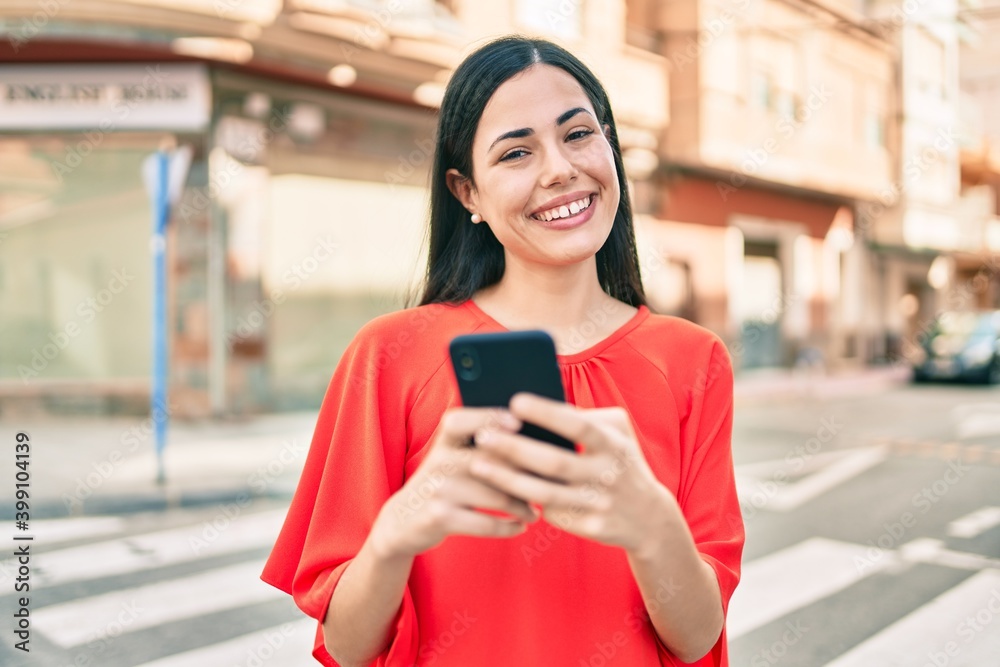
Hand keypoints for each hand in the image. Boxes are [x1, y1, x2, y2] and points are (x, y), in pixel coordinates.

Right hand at [370, 407, 539, 558]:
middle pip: (491, 461)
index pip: (462, 420)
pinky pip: (486, 523)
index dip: (489, 417)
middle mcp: (438, 462)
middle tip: (549, 482)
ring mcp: (438, 490)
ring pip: (495, 495)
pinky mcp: (440, 518)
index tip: (518, 423)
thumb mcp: (447, 460)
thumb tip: (532, 443)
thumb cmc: (441, 486)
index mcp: (442, 442)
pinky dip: (508, 527)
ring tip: (535, 511)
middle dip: (525, 472)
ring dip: (523, 506)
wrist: (402, 522)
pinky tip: (520, 526)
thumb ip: (478, 448)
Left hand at [466, 393, 671, 553]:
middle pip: (555, 462)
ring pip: (545, 493)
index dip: (547, 413)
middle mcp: (609, 475)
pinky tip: (494, 489)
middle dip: (515, 448)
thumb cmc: (621, 460)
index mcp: (614, 444)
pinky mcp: (589, 528)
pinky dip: (522, 500)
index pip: (578, 425)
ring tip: (477, 463)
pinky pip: (550, 513)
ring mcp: (599, 504)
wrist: (648, 518)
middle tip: (482, 435)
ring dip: (507, 479)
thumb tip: (539, 407)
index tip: (514, 401)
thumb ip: (585, 418)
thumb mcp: (618, 433)